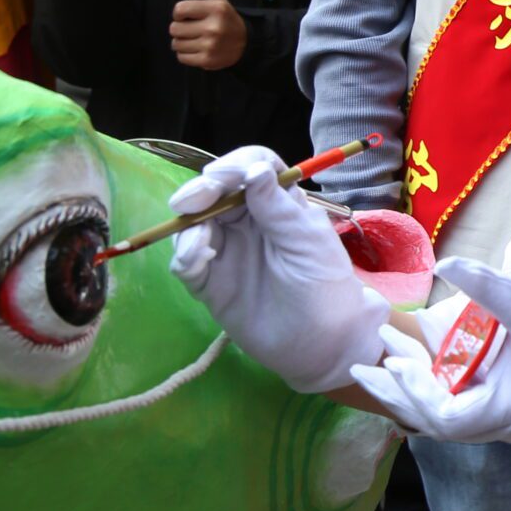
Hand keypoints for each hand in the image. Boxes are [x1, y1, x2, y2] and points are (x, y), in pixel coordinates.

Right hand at [168, 144, 389, 392]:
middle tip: (188, 203)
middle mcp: (247, 220)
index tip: (223, 176)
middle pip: (215, 191)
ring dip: (189, 225)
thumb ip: (278, 208)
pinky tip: (197, 260)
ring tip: (200, 243)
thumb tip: (254, 170)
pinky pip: (186, 260)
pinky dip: (185, 255)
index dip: (235, 166)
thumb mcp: (308, 242)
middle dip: (200, 191)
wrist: (321, 343)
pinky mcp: (209, 281)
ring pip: (194, 223)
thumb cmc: (325, 285)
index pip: (251, 168)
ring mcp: (226, 249)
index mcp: (277, 203)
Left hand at [172, 0, 247, 69]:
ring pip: (176, 43)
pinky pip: (181, 57)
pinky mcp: (207, 60)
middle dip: (179, 28)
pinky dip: (185, 54)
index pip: (179, 9)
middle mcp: (212, 28)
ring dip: (181, 42)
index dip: (178, 13)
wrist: (246, 43)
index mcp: (215, 10)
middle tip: (189, 28)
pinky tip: (195, 48)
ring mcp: (209, 45)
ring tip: (193, 39)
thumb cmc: (228, 20)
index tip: (184, 16)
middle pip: (174, 28)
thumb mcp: (220, 0)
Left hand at [349, 255, 510, 443]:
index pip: (439, 415)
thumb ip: (487, 287)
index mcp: (506, 411)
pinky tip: (428, 365)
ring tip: (388, 361)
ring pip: (450, 415)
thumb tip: (445, 263)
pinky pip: (467, 404)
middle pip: (436, 421)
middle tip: (364, 365)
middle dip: (399, 393)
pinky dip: (441, 386)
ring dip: (417, 389)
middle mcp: (505, 424)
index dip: (408, 389)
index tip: (388, 356)